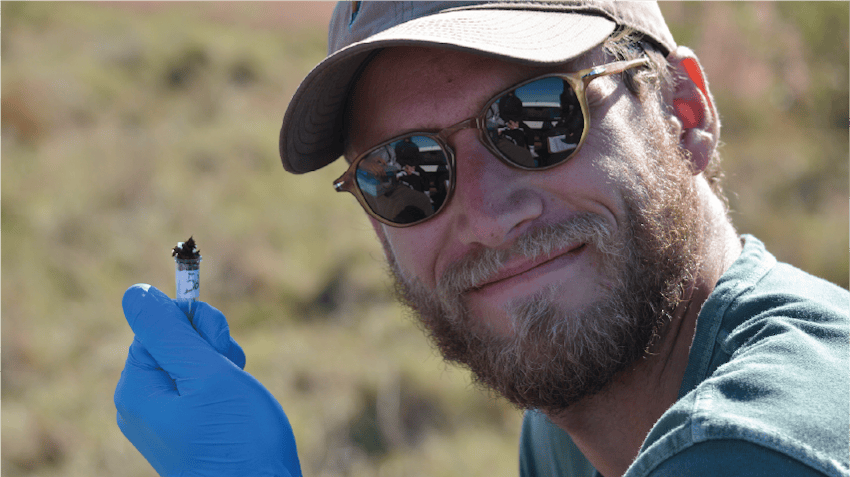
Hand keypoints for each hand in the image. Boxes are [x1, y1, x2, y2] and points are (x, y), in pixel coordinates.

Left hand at [114, 284, 300, 476]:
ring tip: (237, 389)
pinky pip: (198, 385)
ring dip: (221, 363)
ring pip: (191, 360)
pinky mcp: (184, 426)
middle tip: (232, 369)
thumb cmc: (239, 437)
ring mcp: (163, 417)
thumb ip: (169, 331)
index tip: (220, 344)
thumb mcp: (206, 374)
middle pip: (173, 340)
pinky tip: (237, 402)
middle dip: (210, 344)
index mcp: (137, 389)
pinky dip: (223, 383)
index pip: (157, 325)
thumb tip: (134, 293)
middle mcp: (142, 403)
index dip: (194, 324)